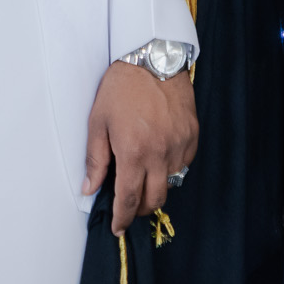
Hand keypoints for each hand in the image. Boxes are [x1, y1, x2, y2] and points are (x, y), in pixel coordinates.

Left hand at [82, 62, 198, 234]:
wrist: (153, 56)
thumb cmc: (121, 87)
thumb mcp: (98, 122)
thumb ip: (95, 159)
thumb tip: (90, 189)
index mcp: (134, 152)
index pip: (129, 199)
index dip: (123, 218)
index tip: (118, 227)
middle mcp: (161, 153)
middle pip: (154, 199)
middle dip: (140, 208)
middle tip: (129, 204)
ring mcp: (180, 145)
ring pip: (171, 183)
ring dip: (156, 186)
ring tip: (143, 174)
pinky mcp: (193, 135)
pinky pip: (184, 164)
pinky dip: (172, 168)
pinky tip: (159, 156)